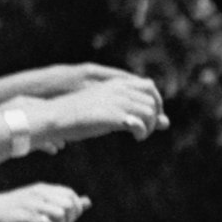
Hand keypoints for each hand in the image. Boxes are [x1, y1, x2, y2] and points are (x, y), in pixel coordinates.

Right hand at [0, 184, 92, 221]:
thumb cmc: (15, 209)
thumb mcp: (40, 202)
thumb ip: (63, 202)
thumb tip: (88, 202)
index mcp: (43, 189)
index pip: (70, 195)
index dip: (75, 209)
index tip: (66, 219)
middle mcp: (39, 194)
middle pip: (69, 205)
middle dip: (69, 218)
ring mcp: (32, 205)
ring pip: (61, 215)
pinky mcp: (26, 217)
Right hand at [34, 71, 165, 145]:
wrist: (55, 117)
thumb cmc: (79, 116)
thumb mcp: (107, 109)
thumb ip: (132, 112)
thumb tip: (166, 123)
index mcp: (115, 83)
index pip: (149, 85)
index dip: (156, 101)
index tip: (154, 116)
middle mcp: (118, 89)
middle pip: (152, 100)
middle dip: (153, 117)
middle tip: (144, 130)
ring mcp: (115, 101)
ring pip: (149, 112)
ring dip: (149, 126)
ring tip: (139, 136)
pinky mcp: (112, 115)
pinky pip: (139, 123)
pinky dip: (142, 131)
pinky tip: (136, 137)